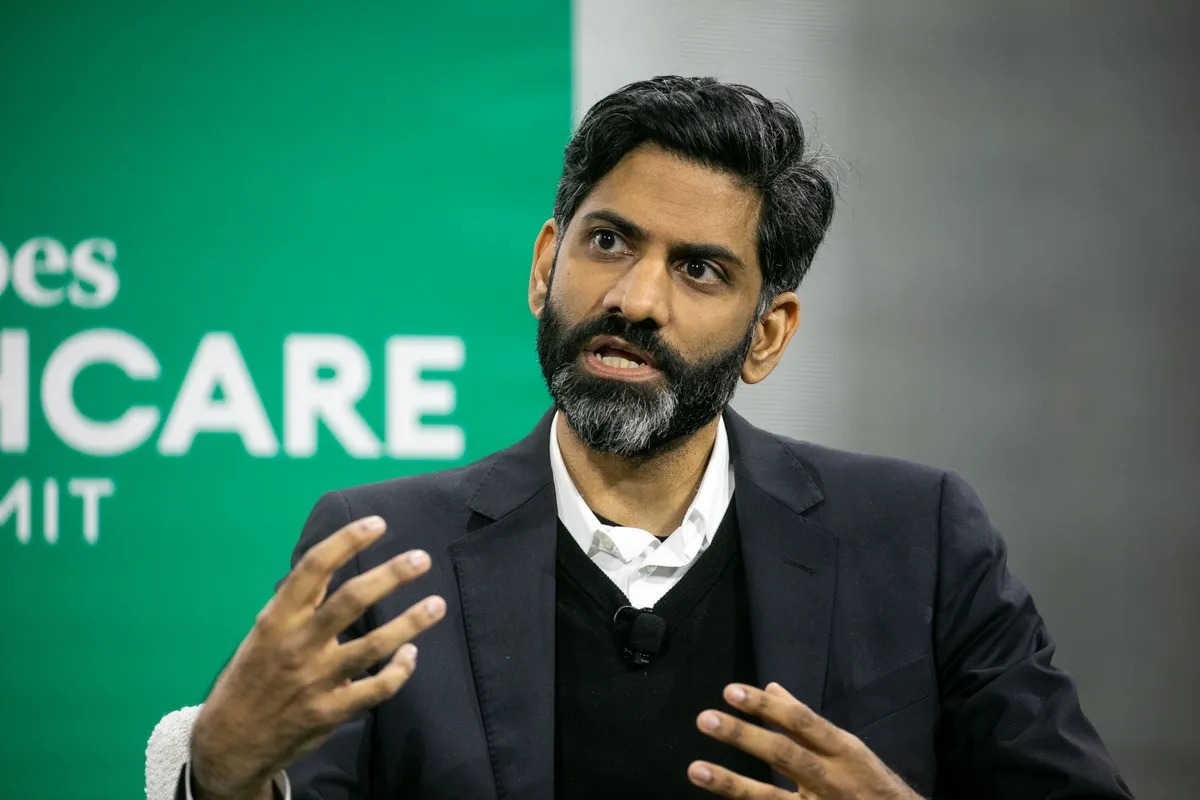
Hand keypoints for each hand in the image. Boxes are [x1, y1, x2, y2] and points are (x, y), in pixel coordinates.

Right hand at [190, 515, 445, 799]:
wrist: (230, 743)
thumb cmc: (251, 677)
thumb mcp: (263, 634)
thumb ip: (297, 603)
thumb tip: (330, 565)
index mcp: (277, 619)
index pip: (314, 568)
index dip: (347, 541)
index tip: (377, 524)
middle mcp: (298, 644)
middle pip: (352, 600)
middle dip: (391, 575)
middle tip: (421, 558)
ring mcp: (316, 679)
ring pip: (373, 645)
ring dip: (410, 623)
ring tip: (437, 604)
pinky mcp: (332, 711)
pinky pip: (377, 688)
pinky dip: (399, 669)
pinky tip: (411, 654)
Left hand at [689, 682, 920, 798]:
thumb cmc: (870, 783)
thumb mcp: (848, 747)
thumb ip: (807, 723)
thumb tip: (771, 688)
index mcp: (843, 750)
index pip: (801, 721)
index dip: (765, 707)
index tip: (731, 692)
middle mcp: (832, 779)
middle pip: (783, 754)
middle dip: (743, 736)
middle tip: (705, 719)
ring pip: (771, 797)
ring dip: (731, 783)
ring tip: (696, 769)